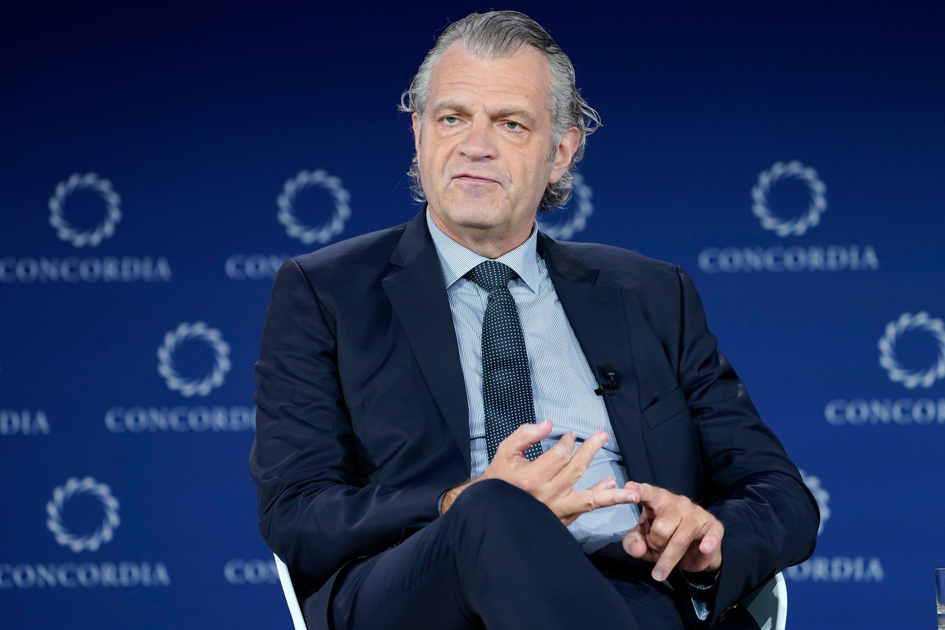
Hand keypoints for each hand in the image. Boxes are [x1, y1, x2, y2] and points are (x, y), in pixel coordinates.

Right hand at [440, 420, 637, 524]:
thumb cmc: (498, 480)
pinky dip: (599, 498)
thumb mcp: (505, 452)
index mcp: (531, 478)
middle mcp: (547, 496)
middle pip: (576, 470)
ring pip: (589, 501)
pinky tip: (611, 487)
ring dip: (613, 494)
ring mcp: (556, 512)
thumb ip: (525, 435)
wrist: (489, 513)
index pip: (559, 455)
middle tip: (603, 436)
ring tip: (633, 490)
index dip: (567, 442)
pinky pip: (584, 510)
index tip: (569, 436)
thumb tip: (548, 425)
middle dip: (591, 450)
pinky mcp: (560, 522)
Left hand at [622, 482, 722, 581]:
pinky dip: (708, 543)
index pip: (648, 492)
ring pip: (680, 539)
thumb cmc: (665, 539)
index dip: (638, 491)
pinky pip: (711, 535)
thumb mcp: (644, 541)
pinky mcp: (714, 526)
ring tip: (661, 570)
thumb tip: (637, 549)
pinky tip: (703, 548)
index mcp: (658, 500)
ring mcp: (697, 513)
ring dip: (669, 559)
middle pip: (661, 527)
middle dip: (655, 545)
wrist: (696, 549)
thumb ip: (633, 542)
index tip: (628, 489)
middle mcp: (678, 503)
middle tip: (656, 549)